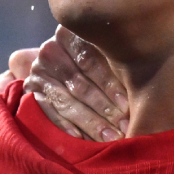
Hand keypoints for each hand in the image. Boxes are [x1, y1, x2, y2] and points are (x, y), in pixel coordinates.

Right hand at [15, 27, 129, 140]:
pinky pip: (48, 113)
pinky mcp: (30, 93)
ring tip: (110, 137)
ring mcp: (38, 72)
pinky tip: (82, 139)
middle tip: (123, 126)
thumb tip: (143, 87)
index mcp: (70, 34)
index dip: (110, 84)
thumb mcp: (104, 54)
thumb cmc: (97, 60)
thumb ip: (115, 63)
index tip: (127, 105)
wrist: (59, 65)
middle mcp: (51, 50)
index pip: (90, 60)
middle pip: (79, 83)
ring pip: (66, 100)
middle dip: (104, 107)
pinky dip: (66, 127)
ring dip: (90, 122)